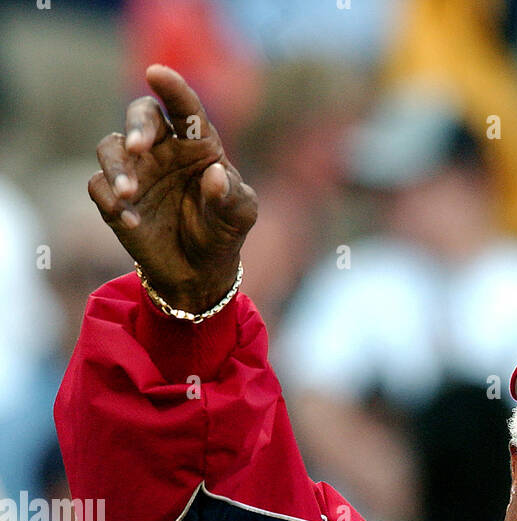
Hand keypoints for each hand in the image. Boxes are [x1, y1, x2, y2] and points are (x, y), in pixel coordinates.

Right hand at [89, 64, 256, 314]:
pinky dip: (111, 200)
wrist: (199, 274)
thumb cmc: (222, 232)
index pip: (183, 108)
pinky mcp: (115, 198)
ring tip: (130, 194)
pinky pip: (100, 187)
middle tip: (138, 146)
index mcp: (196, 143)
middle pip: (141, 116)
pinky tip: (131, 222)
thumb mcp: (239, 217)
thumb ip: (231, 196)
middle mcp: (162, 149)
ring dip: (117, 168)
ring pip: (111, 148)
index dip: (172, 88)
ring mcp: (136, 171)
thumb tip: (215, 174)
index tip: (156, 73)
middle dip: (137, 126)